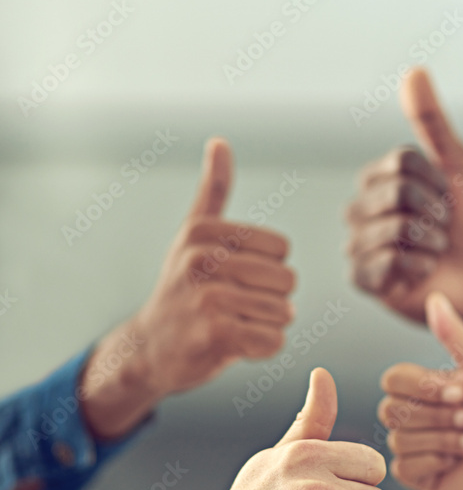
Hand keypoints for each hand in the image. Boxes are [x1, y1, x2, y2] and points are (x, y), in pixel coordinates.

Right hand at [79, 138, 296, 437]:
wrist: (149, 348)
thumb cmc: (183, 287)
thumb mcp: (194, 234)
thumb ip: (213, 189)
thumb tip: (219, 141)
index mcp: (201, 231)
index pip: (281, 248)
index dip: (268, 269)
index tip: (235, 277)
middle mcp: (201, 259)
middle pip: (287, 280)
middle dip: (272, 299)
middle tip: (237, 306)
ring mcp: (207, 298)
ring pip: (283, 312)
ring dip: (267, 325)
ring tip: (234, 324)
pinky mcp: (216, 335)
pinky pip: (274, 340)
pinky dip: (263, 348)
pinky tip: (235, 345)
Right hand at [347, 68, 462, 323]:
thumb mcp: (459, 165)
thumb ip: (432, 121)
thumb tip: (414, 71)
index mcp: (379, 176)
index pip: (402, 163)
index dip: (437, 182)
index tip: (449, 197)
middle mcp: (360, 207)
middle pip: (397, 193)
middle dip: (435, 212)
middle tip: (444, 227)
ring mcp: (358, 243)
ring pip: (394, 230)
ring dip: (431, 243)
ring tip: (435, 250)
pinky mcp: (363, 279)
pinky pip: (386, 264)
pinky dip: (418, 267)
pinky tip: (423, 271)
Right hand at [378, 293, 462, 489]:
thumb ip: (455, 334)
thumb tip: (435, 297)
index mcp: (422, 387)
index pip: (392, 379)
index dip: (423, 387)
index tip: (461, 392)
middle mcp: (412, 415)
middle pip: (391, 410)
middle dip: (438, 416)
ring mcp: (414, 446)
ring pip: (400, 440)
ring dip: (444, 441)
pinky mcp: (418, 476)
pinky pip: (404, 468)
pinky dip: (435, 463)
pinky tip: (458, 463)